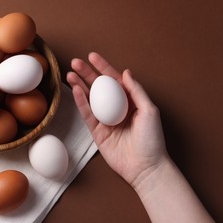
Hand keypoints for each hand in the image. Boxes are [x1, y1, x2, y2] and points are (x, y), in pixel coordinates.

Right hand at [67, 52, 168, 187]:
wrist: (145, 167)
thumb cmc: (152, 139)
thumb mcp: (149, 111)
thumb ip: (136, 91)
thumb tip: (125, 72)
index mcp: (130, 101)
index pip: (114, 80)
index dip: (103, 67)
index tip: (92, 56)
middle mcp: (116, 108)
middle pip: (98, 87)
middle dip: (86, 73)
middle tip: (75, 62)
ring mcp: (105, 120)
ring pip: (89, 99)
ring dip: (79, 86)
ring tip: (70, 74)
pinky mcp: (97, 132)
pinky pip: (87, 114)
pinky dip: (80, 102)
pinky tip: (75, 91)